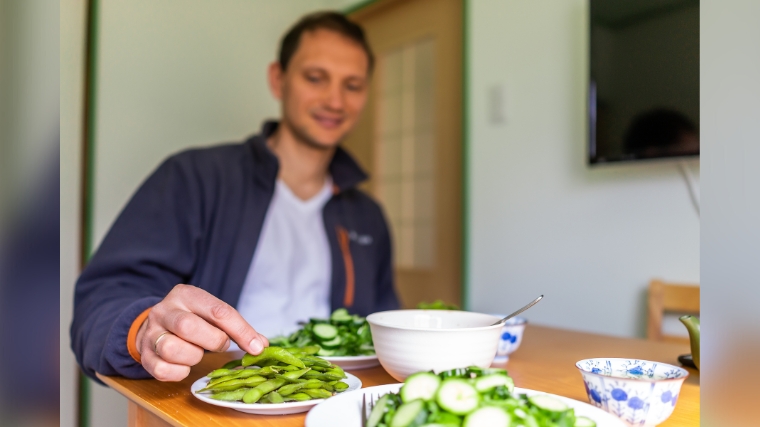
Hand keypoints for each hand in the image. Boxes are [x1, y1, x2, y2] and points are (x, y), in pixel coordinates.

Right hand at [136, 284, 268, 380]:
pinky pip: (163, 370)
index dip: (241, 331)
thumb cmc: (192, 318)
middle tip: (220, 345)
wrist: (154, 325)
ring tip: (198, 353)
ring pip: (172, 348)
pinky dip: (179, 372)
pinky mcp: (145, 355)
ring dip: (193, 357)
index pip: (218, 311)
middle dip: (213, 341)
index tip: (257, 347)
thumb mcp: (211, 314)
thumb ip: (236, 328)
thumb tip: (261, 346)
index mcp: (186, 295)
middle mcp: (164, 310)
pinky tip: (185, 365)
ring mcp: (151, 333)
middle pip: (189, 327)